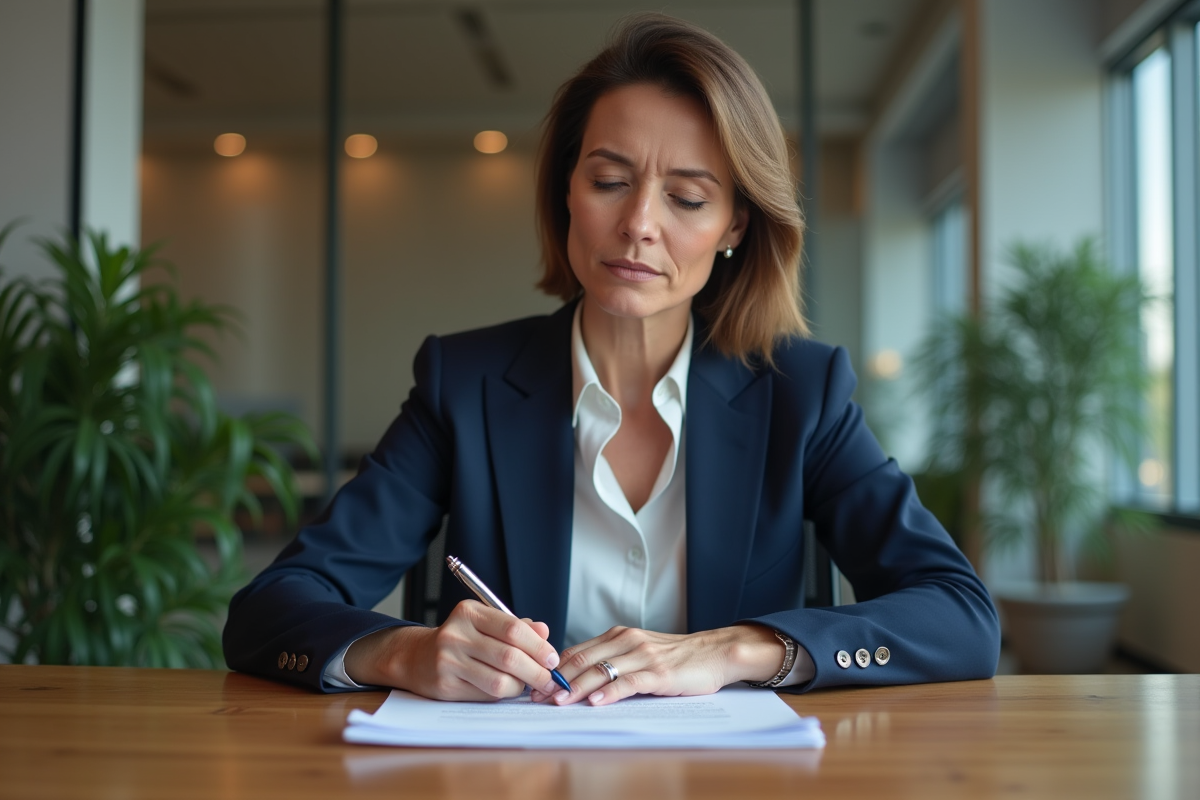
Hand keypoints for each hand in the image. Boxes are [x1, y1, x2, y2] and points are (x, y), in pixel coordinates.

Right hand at [344, 600, 563, 700]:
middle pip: (509, 657)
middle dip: (537, 672)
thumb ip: (517, 627)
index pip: (513, 629)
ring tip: (529, 684)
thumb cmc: (461, 639)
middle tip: (551, 679)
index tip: (553, 659)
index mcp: (469, 612)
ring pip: (499, 681)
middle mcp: (456, 634)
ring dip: (521, 686)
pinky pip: (486, 695)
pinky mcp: (446, 686)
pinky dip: (504, 694)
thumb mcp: (485, 623)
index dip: (538, 646)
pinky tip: (508, 688)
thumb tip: (545, 632)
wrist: (417, 657)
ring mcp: (449, 661)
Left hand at [530, 624, 783, 706]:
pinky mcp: (659, 673)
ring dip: (576, 687)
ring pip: (601, 670)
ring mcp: (642, 656)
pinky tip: (596, 701)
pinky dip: (610, 692)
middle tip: (538, 696)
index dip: (554, 669)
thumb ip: (613, 659)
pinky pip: (628, 682)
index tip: (535, 685)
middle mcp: (627, 641)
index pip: (577, 651)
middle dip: (557, 679)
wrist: (715, 652)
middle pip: (583, 659)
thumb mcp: (639, 651)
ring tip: (558, 701)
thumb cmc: (677, 657)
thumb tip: (579, 678)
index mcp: (619, 635)